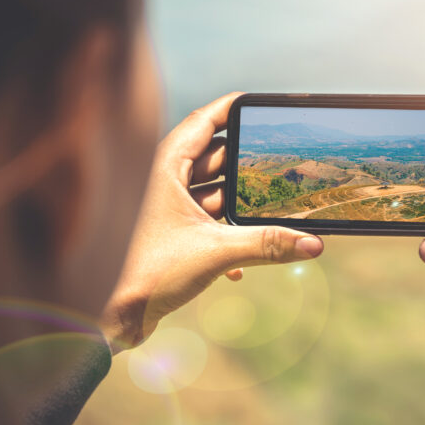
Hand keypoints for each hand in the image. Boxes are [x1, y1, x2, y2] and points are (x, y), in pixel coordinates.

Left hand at [99, 92, 323, 350]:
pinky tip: (239, 266)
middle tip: (280, 166)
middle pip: (214, 158)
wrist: (109, 318)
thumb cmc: (146, 273)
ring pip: (211, 193)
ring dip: (237, 206)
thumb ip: (268, 245)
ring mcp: (164, 209)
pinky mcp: (168, 236)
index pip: (205, 121)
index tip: (260, 106)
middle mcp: (163, 182)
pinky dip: (224, 235)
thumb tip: (314, 244)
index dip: (233, 110)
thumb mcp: (217, 253)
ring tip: (269, 215)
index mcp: (165, 167)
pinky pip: (205, 222)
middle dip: (246, 165)